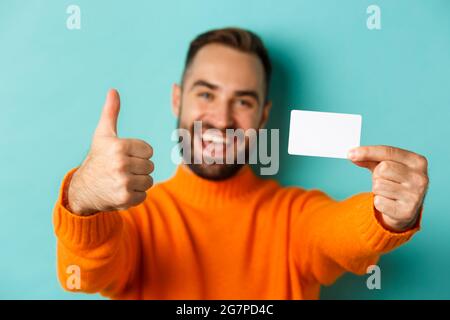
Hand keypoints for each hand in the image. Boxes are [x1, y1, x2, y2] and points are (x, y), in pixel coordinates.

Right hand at [67, 89, 153, 215]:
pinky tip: (121, 191)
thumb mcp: (103, 134)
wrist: (83, 189)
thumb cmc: (98, 158)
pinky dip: (135, 195)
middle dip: (139, 168)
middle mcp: (120, 164)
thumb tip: (113, 90)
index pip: (149, 150)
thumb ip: (111, 113)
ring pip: (149, 181)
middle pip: (150, 166)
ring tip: (122, 180)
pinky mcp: (125, 199)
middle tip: (122, 169)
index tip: (124, 156)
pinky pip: (144, 195)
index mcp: (119, 146)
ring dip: (138, 182)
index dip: (139, 154)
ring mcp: (123, 183)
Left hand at [348, 145, 428, 231]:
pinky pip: (378, 202)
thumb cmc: (394, 183)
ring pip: (379, 185)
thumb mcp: (384, 166)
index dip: (368, 151)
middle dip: (377, 175)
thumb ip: (370, 158)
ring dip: (377, 190)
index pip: (389, 152)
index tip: (350, 153)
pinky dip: (379, 202)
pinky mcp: (406, 211)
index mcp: (418, 162)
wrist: (404, 210)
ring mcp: (416, 196)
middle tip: (384, 181)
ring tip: (388, 193)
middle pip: (383, 168)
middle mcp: (420, 178)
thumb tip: (352, 154)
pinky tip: (389, 203)